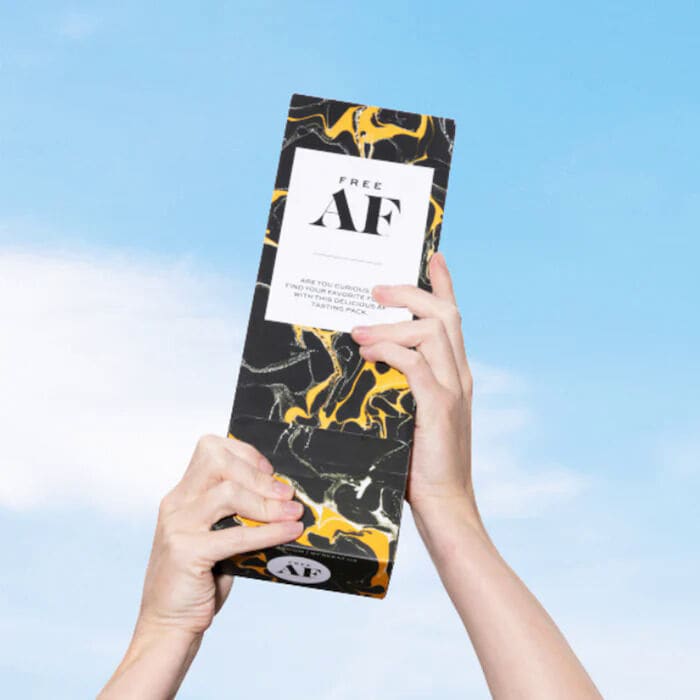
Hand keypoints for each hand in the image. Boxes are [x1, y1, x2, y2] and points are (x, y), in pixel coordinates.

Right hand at [100, 434, 303, 698]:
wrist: (168, 625)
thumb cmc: (198, 579)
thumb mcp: (216, 535)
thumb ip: (237, 512)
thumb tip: (283, 496)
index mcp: (182, 494)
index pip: (211, 448)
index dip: (245, 454)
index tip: (271, 471)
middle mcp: (176, 503)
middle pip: (218, 462)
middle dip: (258, 475)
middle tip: (287, 493)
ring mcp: (177, 526)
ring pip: (227, 493)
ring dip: (267, 503)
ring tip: (292, 513)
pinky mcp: (185, 552)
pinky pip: (235, 534)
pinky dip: (268, 532)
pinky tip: (289, 532)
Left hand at [351, 252, 479, 528]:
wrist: (444, 504)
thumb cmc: (420, 462)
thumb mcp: (412, 415)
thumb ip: (401, 385)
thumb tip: (368, 359)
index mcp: (456, 374)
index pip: (453, 318)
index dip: (444, 284)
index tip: (434, 257)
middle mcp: (460, 375)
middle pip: (444, 314)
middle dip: (410, 293)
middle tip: (376, 290)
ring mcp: (453, 390)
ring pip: (433, 332)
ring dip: (392, 323)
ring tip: (358, 329)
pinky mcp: (439, 408)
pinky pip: (416, 364)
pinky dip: (390, 350)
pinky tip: (367, 351)